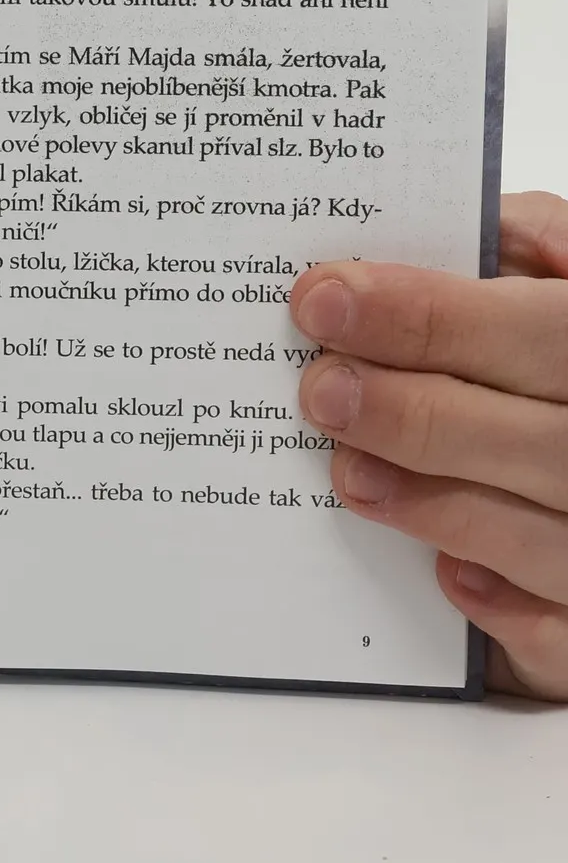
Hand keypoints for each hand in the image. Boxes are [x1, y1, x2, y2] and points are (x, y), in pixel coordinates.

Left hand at [291, 191, 567, 700]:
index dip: (433, 315)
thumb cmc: (562, 351)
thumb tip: (468, 229)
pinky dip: (504, 606)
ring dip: (438, 505)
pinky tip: (444, 573)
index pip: (545, 330)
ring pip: (548, 539)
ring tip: (347, 470)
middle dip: (418, 412)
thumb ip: (528, 242)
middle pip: (545, 441)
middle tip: (320, 388)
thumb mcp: (565, 275)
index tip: (324, 298)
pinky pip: (561, 633)